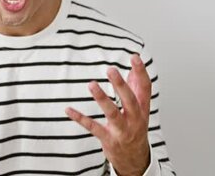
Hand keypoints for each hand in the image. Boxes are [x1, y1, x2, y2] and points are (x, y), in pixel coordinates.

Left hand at [65, 54, 151, 175]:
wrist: (135, 158)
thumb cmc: (135, 128)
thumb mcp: (140, 108)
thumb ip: (137, 87)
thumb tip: (135, 66)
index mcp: (143, 108)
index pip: (145, 88)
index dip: (141, 72)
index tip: (134, 57)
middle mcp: (135, 119)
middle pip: (130, 100)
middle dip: (121, 85)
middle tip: (111, 70)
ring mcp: (122, 130)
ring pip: (113, 114)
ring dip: (102, 99)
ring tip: (91, 85)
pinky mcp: (108, 139)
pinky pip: (93, 127)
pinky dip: (80, 118)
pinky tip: (69, 109)